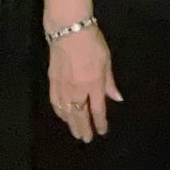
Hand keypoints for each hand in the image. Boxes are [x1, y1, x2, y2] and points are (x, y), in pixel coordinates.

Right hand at [48, 26, 122, 141]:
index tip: (102, 131)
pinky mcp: (52, 81)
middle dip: (84, 128)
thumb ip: (109, 82)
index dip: (100, 123)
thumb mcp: (106, 60)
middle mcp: (77, 90)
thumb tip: (116, 99)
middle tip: (86, 139)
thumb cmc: (92, 42)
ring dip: (71, 124)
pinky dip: (60, 112)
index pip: (97, 110)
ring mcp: (63, 87)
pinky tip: (63, 116)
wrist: (68, 29)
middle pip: (80, 115)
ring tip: (76, 131)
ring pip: (66, 112)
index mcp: (93, 84)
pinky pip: (56, 103)